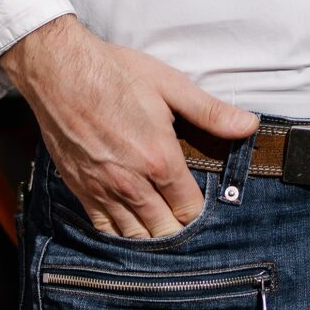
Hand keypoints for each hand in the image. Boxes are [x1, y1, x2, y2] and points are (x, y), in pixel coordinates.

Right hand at [1, 14, 259, 238]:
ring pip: (134, 237)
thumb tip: (249, 125)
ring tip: (161, 223)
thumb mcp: (169, 85)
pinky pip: (104, 230)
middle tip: (182, 212)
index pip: (189, 209)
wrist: (60, 72)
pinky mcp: (81, 191)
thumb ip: (210, 112)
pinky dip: (120, 233)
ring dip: (151, 234)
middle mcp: (131, 183)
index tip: (202, 198)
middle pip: (164, 231)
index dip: (199, 209)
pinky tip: (129, 224)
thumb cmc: (116, 73)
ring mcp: (103, 190)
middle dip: (177, 226)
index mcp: (159, 158)